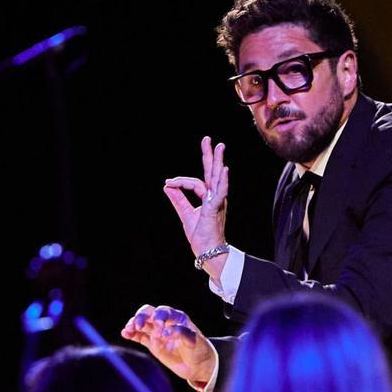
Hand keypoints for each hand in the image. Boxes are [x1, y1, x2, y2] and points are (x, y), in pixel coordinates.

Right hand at [120, 304, 216, 384]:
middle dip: (141, 317)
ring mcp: (157, 333)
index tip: (159, 329)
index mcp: (176, 318)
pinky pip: (139, 337)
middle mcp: (165, 322)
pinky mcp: (152, 344)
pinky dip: (132, 334)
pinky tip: (125, 333)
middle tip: (139, 326)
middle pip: (149, 313)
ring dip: (134, 324)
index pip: (163, 311)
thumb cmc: (199, 349)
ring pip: (142, 324)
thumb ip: (181, 333)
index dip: (158, 318)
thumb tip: (164, 332)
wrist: (198, 365)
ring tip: (129, 329)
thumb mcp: (194, 340)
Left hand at [163, 136, 228, 257]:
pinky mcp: (215, 209)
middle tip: (210, 140)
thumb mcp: (185, 214)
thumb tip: (167, 186)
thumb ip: (178, 200)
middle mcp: (214, 197)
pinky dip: (222, 181)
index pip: (195, 182)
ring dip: (218, 162)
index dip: (180, 181)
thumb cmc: (200, 235)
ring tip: (219, 147)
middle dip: (210, 156)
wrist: (208, 252)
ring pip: (216, 178)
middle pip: (212, 173)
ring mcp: (216, 202)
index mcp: (208, 198)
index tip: (168, 183)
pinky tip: (224, 170)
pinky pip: (220, 193)